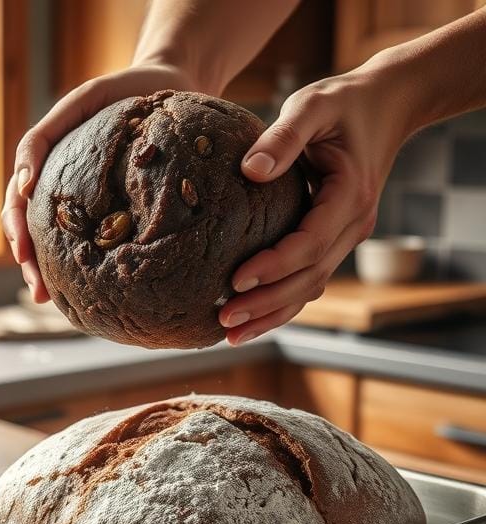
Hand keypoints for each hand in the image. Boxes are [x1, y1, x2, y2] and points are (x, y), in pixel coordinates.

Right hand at [1, 64, 194, 302]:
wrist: (174, 86)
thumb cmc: (126, 91)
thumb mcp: (83, 99)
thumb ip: (47, 134)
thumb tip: (24, 184)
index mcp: (49, 165)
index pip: (19, 201)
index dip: (17, 228)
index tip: (22, 251)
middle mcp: (62, 187)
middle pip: (33, 231)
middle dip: (31, 263)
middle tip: (39, 291)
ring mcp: (88, 201)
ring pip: (60, 242)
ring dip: (51, 272)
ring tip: (52, 299)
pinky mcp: (118, 211)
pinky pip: (98, 241)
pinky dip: (89, 266)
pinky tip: (94, 289)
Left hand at [219, 69, 410, 344]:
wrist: (385, 103)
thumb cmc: (342, 102)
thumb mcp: (312, 106)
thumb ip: (283, 136)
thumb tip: (250, 170)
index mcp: (349, 196)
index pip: (309, 243)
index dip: (273, 266)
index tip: (235, 279)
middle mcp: (353, 224)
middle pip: (309, 278)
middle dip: (266, 303)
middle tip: (224, 320)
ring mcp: (347, 236)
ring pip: (310, 287)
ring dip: (272, 314)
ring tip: (230, 335)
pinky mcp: (334, 239)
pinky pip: (308, 279)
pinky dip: (281, 302)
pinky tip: (250, 318)